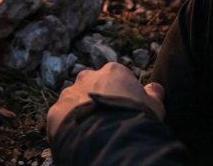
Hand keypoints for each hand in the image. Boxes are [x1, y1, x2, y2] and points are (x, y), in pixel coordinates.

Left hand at [47, 62, 164, 139]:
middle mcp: (88, 77)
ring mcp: (69, 93)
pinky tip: (79, 139)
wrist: (111, 139)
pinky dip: (69, 127)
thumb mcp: (154, 108)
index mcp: (113, 72)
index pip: (116, 79)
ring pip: (75, 101)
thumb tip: (156, 87)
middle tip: (107, 121)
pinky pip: (62, 118)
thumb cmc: (137, 120)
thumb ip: (153, 95)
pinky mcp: (56, 111)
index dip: (122, 96)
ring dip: (82, 113)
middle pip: (92, 87)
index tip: (125, 111)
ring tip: (93, 133)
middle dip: (98, 100)